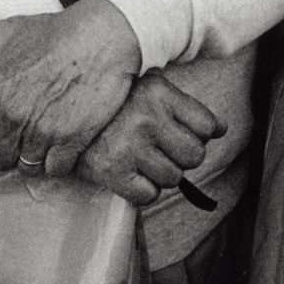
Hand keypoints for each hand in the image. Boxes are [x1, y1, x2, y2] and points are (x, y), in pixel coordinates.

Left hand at [0, 0, 139, 177]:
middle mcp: (14, 116)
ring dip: (34, 158)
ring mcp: (43, 131)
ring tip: (43, 142)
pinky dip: (59, 162)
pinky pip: (55, 170)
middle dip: (8, 151)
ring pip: (27, 167)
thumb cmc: (57, 31)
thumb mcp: (14, 29)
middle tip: (21, 139)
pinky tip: (64, 145)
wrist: (102, 36)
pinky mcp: (72, 140)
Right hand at [76, 70, 224, 205]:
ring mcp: (129, 146)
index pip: (208, 126)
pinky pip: (148, 194)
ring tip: (140, 158)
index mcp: (158, 93)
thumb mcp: (150, 89)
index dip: (199, 134)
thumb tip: (221, 130)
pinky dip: (142, 190)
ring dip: (161, 174)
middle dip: (181, 156)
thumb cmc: (114, 103)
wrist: (62, 113)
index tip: (181, 131)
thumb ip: (186, 107)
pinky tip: (129, 172)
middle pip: (195, 156)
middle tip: (159, 147)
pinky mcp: (112, 171)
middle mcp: (147, 118)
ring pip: (174, 178)